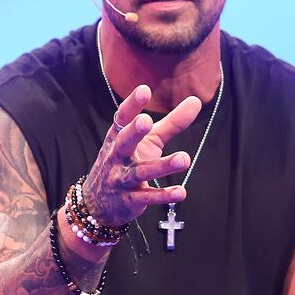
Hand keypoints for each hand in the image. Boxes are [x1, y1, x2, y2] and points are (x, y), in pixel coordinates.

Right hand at [81, 84, 200, 226]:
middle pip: (125, 142)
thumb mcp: (148, 141)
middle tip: (146, 122)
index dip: (132, 105)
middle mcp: (118, 156)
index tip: (143, 90)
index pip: (123, 119)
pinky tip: (181, 192)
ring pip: (142, 172)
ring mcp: (123, 179)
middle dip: (134, 132)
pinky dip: (164, 195)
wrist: (98, 204)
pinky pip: (148, 197)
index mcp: (119, 138)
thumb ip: (172, 123)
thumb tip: (196, 101)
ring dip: (163, 166)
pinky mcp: (131, 200)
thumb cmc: (127, 162)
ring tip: (184, 159)